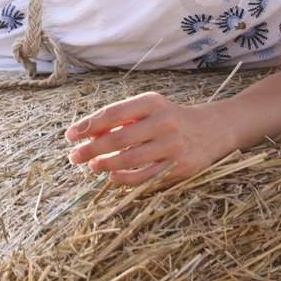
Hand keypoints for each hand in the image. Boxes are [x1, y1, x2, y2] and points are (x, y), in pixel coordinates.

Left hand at [64, 91, 231, 187]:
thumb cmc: (168, 119)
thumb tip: (87, 135)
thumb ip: (119, 120)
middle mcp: (163, 121)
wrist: (210, 130)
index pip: (113, 113)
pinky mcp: (179, 166)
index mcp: (152, 103)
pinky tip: (112, 176)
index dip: (89, 125)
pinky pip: (146, 176)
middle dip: (92, 148)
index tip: (70, 135)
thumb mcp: (147, 110)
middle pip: (119, 137)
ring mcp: (172, 145)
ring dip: (106, 164)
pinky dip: (125, 178)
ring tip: (91, 165)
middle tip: (74, 156)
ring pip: (130, 158)